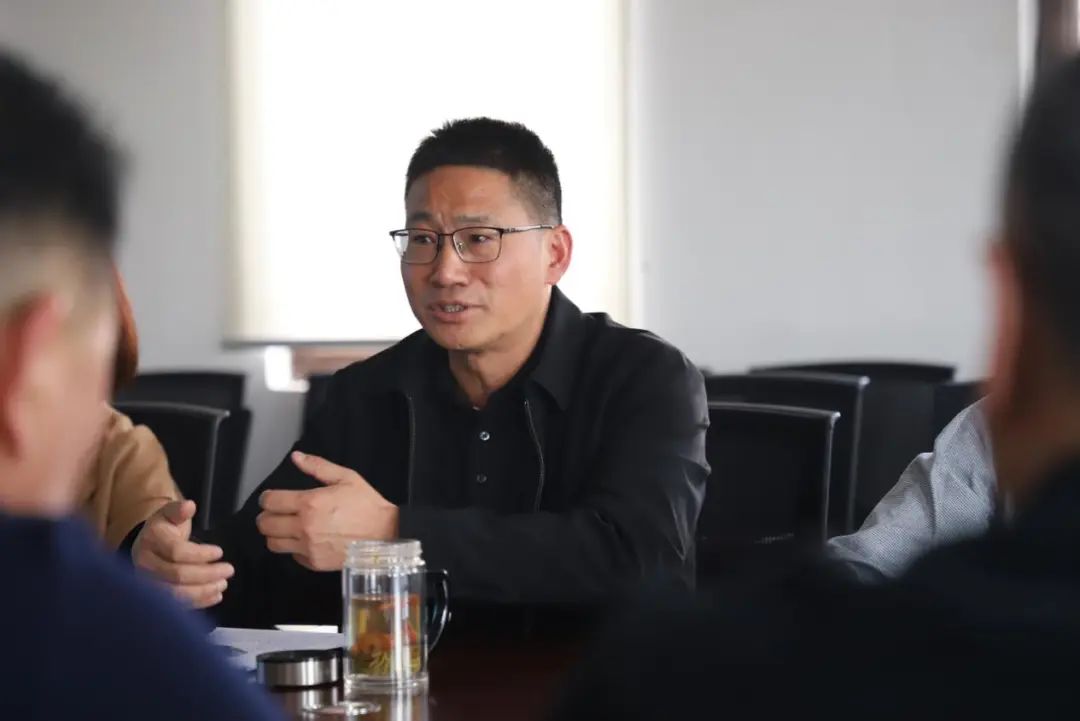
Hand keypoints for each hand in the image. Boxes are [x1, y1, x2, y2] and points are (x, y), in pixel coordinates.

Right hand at [132, 500, 233, 608]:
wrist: (146, 546)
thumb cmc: (164, 529)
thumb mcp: (169, 513)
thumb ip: (179, 510)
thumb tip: (189, 506)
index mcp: (150, 541)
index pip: (176, 552)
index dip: (200, 554)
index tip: (220, 552)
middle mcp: (145, 564)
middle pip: (177, 575)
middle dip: (206, 574)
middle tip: (229, 570)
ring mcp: (147, 584)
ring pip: (176, 594)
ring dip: (203, 591)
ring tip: (223, 584)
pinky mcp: (154, 598)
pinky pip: (177, 604)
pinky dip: (198, 602)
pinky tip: (215, 596)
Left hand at [256, 451, 398, 571]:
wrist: (386, 534)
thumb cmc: (367, 505)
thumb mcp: (346, 478)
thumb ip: (318, 466)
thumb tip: (296, 457)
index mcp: (310, 503)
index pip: (270, 501)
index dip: (267, 498)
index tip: (271, 498)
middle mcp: (304, 526)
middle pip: (265, 525)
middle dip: (266, 516)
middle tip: (276, 513)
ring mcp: (308, 547)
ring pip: (273, 543)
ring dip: (276, 534)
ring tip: (287, 528)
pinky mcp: (314, 562)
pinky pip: (292, 556)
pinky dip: (294, 549)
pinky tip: (306, 540)